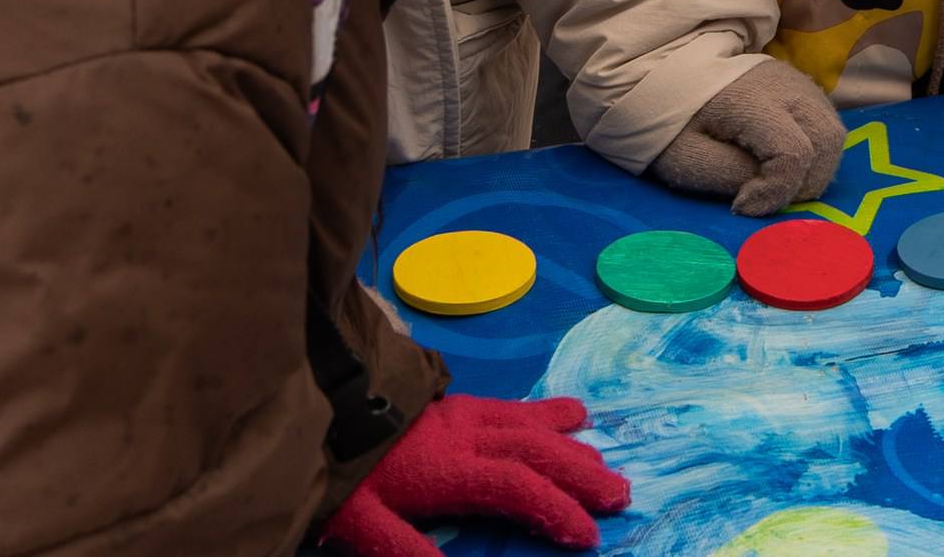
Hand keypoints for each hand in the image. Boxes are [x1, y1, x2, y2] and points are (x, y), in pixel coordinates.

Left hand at [317, 395, 628, 556]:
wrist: (322, 407)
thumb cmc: (345, 473)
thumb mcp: (361, 521)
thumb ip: (404, 548)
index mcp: (447, 467)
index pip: (514, 486)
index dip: (555, 509)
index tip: (587, 535)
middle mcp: (469, 434)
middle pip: (537, 451)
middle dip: (582, 476)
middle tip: (621, 496)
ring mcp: (469, 413)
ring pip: (534, 426)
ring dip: (575, 447)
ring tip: (608, 466)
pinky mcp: (462, 402)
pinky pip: (518, 405)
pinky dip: (552, 413)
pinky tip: (575, 416)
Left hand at [649, 59, 847, 216]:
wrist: (669, 76)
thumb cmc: (673, 122)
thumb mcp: (685, 159)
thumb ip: (729, 178)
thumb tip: (767, 195)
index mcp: (750, 101)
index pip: (793, 152)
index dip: (776, 191)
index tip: (741, 205)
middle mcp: (786, 85)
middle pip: (827, 140)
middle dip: (806, 183)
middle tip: (767, 198)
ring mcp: (798, 82)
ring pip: (834, 132)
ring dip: (814, 168)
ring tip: (776, 183)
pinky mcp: (802, 86)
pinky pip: (826, 123)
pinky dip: (814, 152)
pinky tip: (782, 163)